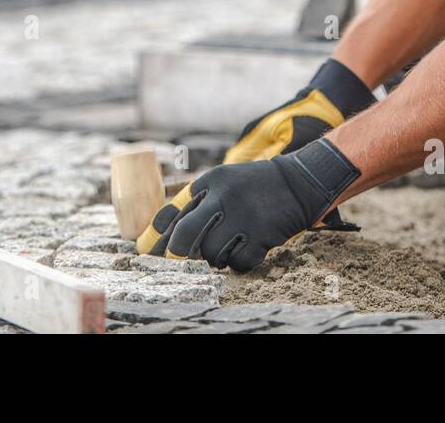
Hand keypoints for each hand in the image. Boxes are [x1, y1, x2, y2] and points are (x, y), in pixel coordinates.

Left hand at [136, 59, 374, 254]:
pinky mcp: (262, 233)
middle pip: (184, 236)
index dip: (156, 235)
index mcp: (210, 181)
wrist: (300, 181)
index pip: (172, 211)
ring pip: (211, 253)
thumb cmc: (255, 187)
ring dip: (216, 256)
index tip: (145, 249)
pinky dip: (239, 262)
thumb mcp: (224, 182)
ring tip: (227, 246)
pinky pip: (238, 262)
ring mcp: (242, 215)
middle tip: (175, 260)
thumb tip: (168, 235)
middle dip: (176, 253)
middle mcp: (222, 196)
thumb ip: (199, 202)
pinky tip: (247, 250)